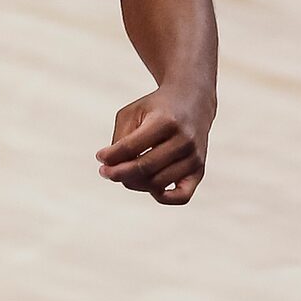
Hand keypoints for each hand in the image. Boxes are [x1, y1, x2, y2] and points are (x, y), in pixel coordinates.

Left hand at [96, 88, 212, 205]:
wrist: (193, 102)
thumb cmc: (156, 109)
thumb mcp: (132, 113)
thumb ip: (120, 140)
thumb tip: (111, 168)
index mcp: (166, 121)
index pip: (130, 147)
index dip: (109, 156)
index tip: (100, 156)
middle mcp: (184, 140)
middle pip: (144, 168)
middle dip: (117, 173)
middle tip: (105, 171)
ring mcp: (195, 157)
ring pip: (157, 184)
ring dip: (134, 183)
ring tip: (126, 172)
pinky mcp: (200, 170)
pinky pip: (181, 196)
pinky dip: (163, 198)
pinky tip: (149, 187)